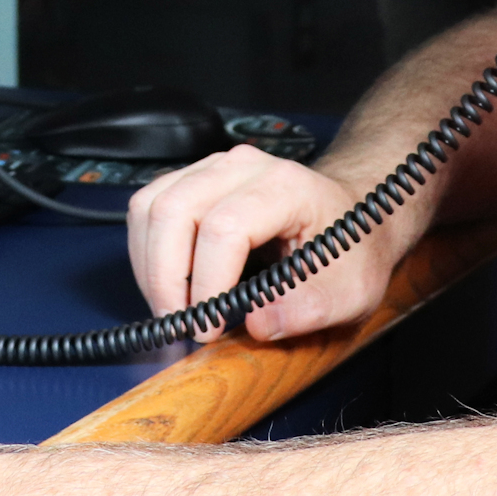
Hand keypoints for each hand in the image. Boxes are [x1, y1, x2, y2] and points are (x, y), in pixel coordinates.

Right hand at [126, 145, 401, 341]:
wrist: (350, 214)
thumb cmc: (349, 249)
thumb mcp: (351, 290)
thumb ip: (312, 309)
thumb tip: (259, 324)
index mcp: (286, 187)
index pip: (225, 227)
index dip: (207, 283)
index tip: (209, 327)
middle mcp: (244, 168)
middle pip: (175, 211)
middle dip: (166, 278)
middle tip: (182, 325)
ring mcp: (213, 168)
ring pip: (151, 206)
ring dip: (149, 266)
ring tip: (172, 308)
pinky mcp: (193, 179)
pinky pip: (147, 207)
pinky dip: (145, 251)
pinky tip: (166, 283)